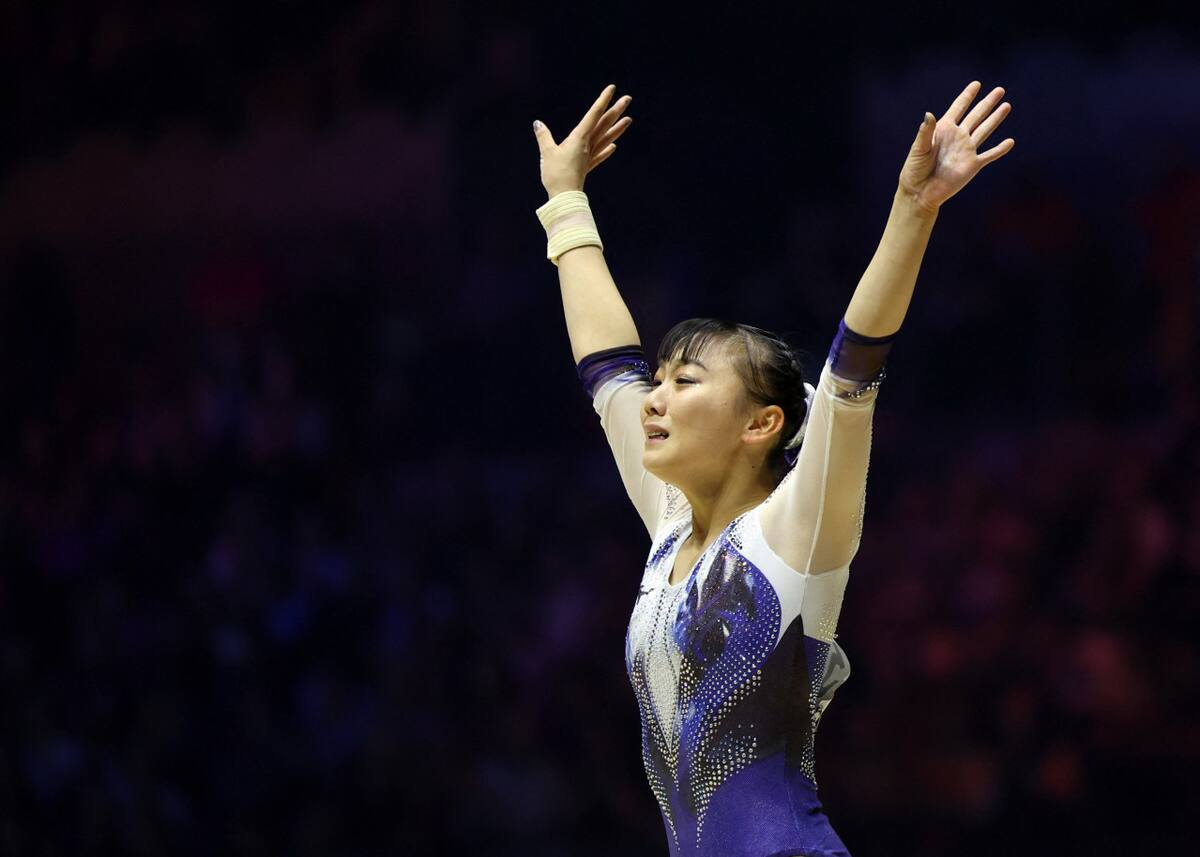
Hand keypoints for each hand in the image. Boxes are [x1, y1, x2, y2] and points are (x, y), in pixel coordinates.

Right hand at [533, 84, 632, 196]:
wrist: (564, 197)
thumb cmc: (555, 174)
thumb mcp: (547, 152)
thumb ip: (544, 136)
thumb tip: (538, 123)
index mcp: (579, 138)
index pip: (593, 114)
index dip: (602, 100)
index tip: (612, 89)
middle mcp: (588, 145)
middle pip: (604, 124)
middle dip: (615, 110)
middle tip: (627, 99)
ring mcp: (589, 156)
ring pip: (606, 138)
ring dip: (617, 129)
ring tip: (629, 119)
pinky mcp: (587, 167)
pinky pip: (600, 156)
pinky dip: (607, 151)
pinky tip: (614, 147)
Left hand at [899, 81, 1014, 212]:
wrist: (920, 192)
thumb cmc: (915, 169)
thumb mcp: (918, 148)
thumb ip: (925, 132)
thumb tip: (929, 114)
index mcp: (943, 129)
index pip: (958, 108)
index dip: (967, 96)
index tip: (976, 84)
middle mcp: (957, 137)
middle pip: (976, 116)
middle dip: (987, 103)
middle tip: (1000, 90)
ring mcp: (966, 150)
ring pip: (985, 130)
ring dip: (996, 119)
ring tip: (1006, 106)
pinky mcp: (972, 165)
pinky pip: (989, 155)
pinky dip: (1000, 149)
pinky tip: (1010, 142)